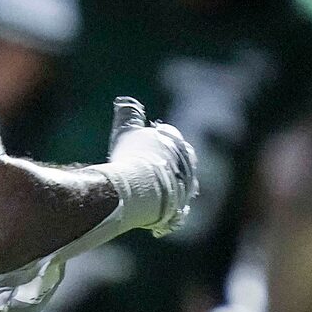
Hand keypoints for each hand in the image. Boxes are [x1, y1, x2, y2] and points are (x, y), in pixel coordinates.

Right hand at [93, 96, 197, 236]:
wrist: (141, 189)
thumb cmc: (132, 157)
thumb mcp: (127, 131)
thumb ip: (128, 115)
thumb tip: (124, 102)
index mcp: (178, 142)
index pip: (166, 140)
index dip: (151, 147)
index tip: (137, 154)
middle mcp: (187, 162)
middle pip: (173, 164)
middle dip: (160, 168)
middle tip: (138, 175)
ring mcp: (186, 186)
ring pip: (174, 186)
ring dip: (162, 189)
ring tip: (141, 194)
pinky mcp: (180, 207)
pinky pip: (171, 208)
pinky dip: (161, 208)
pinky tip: (146, 209)